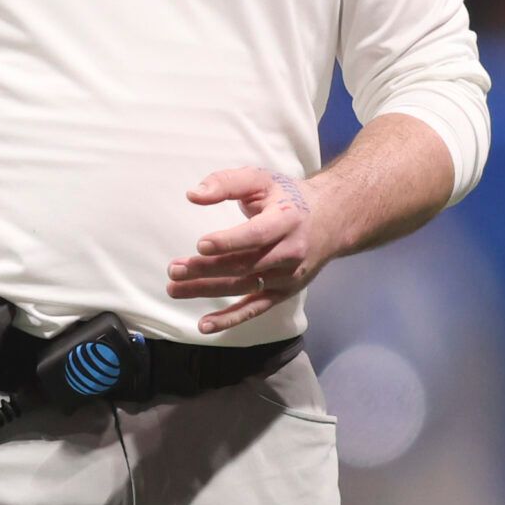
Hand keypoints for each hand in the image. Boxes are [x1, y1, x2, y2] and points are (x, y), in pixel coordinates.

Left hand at [167, 167, 341, 335]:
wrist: (330, 219)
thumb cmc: (287, 196)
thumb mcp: (260, 179)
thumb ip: (226, 183)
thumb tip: (193, 194)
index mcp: (286, 220)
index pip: (256, 235)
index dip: (229, 242)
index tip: (200, 245)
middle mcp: (289, 252)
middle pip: (245, 265)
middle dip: (207, 269)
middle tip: (174, 269)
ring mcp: (287, 276)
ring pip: (244, 287)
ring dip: (208, 290)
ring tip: (174, 288)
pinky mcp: (283, 292)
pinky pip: (255, 309)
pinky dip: (230, 319)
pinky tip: (205, 325)